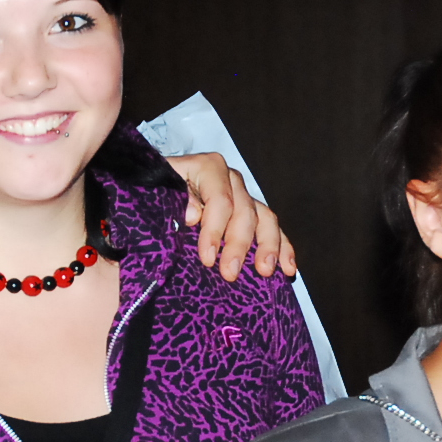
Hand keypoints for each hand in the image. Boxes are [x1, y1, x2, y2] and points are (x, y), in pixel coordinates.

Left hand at [164, 152, 296, 280]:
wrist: (155, 191)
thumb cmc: (153, 191)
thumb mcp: (155, 190)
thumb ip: (172, 199)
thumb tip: (193, 214)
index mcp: (207, 168)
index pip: (220, 199)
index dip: (215, 230)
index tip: (206, 258)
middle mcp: (230, 180)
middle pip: (244, 211)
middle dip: (238, 244)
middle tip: (230, 273)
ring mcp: (243, 197)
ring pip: (264, 219)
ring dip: (267, 246)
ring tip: (265, 271)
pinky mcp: (251, 215)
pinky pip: (272, 229)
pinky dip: (282, 248)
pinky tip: (288, 269)